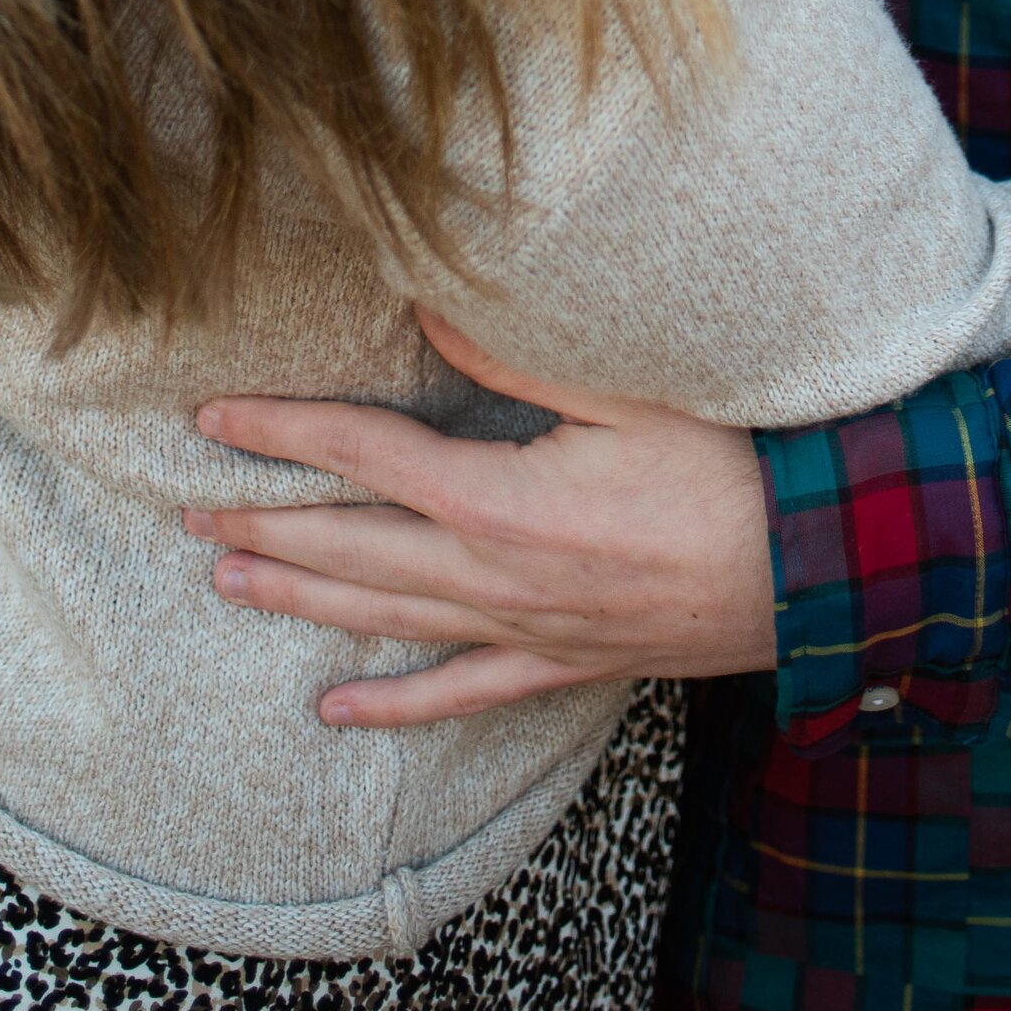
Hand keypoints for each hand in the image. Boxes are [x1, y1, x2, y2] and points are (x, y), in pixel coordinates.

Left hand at [185, 311, 774, 727]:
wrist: (820, 565)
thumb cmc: (732, 462)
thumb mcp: (625, 385)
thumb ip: (514, 350)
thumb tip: (426, 297)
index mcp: (500, 496)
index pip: (363, 455)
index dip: (283, 432)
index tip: (214, 418)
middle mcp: (495, 573)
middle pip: (351, 548)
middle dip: (264, 526)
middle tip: (190, 514)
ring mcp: (526, 627)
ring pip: (387, 618)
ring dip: (301, 601)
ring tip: (227, 583)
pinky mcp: (563, 661)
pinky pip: (460, 693)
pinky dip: (393, 706)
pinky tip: (337, 713)